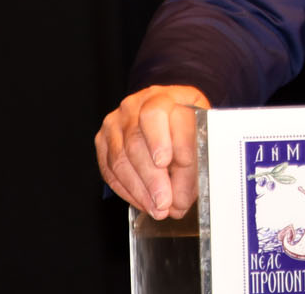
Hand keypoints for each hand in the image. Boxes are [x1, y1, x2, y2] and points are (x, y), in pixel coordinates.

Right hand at [95, 84, 209, 218]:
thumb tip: (180, 199)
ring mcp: (115, 123)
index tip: (171, 164)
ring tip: (157, 208)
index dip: (161, 140)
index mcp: (162, 96)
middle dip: (152, 178)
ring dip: (140, 190)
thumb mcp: (200, 129)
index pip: (156, 115)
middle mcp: (135, 106)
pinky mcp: (103, 140)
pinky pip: (109, 170)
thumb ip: (194, 159)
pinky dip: (127, 190)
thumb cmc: (187, 120)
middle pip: (136, 142)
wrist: (169, 110)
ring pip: (120, 159)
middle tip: (165, 201)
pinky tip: (143, 201)